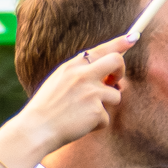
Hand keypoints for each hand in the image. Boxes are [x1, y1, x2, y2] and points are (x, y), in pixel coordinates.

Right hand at [2, 33, 135, 161]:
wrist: (35, 129)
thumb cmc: (46, 109)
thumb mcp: (58, 82)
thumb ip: (80, 75)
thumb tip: (109, 77)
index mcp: (72, 66)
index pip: (101, 50)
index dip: (119, 43)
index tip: (132, 37)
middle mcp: (83, 75)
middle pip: (116, 62)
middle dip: (121, 71)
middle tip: (114, 82)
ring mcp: (92, 92)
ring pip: (115, 95)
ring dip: (105, 106)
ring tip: (84, 114)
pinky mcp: (97, 111)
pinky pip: (106, 118)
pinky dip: (96, 125)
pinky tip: (79, 126)